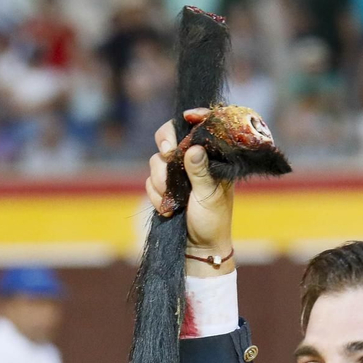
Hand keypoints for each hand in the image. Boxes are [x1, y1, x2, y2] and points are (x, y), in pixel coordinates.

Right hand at [145, 110, 234, 271]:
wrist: (199, 247)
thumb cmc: (213, 221)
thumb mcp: (209, 195)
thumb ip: (200, 171)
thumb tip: (192, 148)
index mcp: (211, 158)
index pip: (201, 126)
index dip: (194, 115)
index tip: (188, 116)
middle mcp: (192, 160)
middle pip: (170, 135)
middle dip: (165, 143)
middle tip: (167, 154)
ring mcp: (176, 173)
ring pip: (157, 160)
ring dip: (160, 179)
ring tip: (172, 199)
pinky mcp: (163, 186)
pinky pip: (149, 181)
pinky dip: (156, 195)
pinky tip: (168, 209)